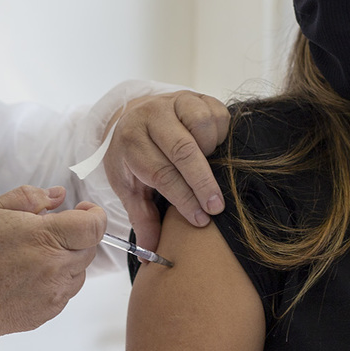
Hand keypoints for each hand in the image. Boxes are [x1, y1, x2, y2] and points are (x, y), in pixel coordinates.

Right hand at [0, 185, 106, 343]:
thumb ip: (28, 197)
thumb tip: (57, 195)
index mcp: (44, 237)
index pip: (94, 226)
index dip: (94, 214)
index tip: (82, 210)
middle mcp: (55, 267)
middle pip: (90, 247)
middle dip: (77, 235)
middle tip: (49, 233)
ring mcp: (54, 292)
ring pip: (80, 270)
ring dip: (67, 259)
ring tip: (35, 256)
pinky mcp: (49, 311)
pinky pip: (66, 291)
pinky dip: (57, 280)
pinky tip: (30, 275)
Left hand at [103, 91, 230, 250]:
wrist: (133, 117)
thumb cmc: (134, 158)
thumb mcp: (129, 188)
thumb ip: (142, 219)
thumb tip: (150, 255)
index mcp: (130, 141)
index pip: (161, 173)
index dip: (183, 198)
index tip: (201, 220)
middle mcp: (150, 116)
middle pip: (183, 151)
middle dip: (203, 182)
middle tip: (217, 208)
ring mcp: (173, 101)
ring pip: (202, 126)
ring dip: (211, 152)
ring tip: (209, 168)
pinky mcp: (195, 95)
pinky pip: (217, 114)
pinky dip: (219, 135)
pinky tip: (212, 148)